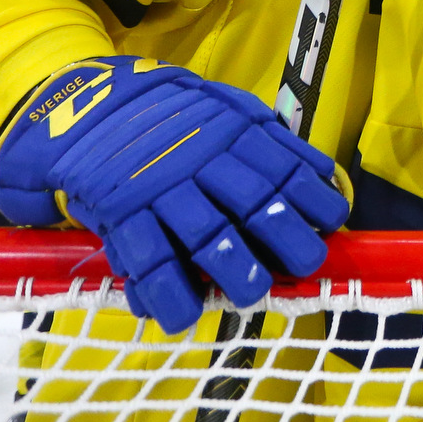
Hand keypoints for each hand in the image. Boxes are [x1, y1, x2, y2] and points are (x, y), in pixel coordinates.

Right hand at [0, 57, 350, 333]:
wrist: (88, 106)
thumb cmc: (171, 115)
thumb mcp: (224, 107)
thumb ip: (269, 138)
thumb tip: (321, 174)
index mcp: (232, 132)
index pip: (283, 166)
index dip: (313, 196)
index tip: (334, 222)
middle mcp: (201, 160)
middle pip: (253, 202)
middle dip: (286, 236)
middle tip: (307, 264)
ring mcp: (161, 187)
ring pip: (206, 233)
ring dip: (234, 268)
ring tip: (253, 293)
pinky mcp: (123, 212)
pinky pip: (147, 257)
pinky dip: (166, 291)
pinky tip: (182, 315)